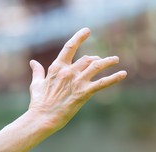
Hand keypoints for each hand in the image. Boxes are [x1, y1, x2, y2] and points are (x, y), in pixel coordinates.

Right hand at [0, 27, 126, 151]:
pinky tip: (123, 74)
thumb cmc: (39, 103)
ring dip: (108, 62)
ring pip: (96, 66)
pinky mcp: (83, 93)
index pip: (70, 47)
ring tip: (115, 59)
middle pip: (87, 59)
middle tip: (102, 60)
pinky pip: (102, 83)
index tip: (87, 31)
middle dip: (96, 58)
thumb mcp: (36, 84)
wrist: (43, 117)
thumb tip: (33, 62)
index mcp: (57, 67)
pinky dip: (114, 78)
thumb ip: (37, 72)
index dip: (79, 37)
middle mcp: (68, 71)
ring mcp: (77, 81)